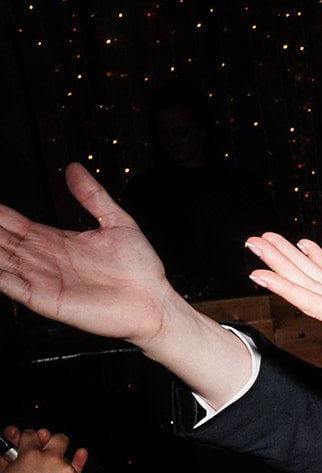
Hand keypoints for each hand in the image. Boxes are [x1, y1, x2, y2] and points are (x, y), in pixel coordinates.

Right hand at [0, 165, 184, 348]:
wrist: (155, 303)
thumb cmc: (140, 271)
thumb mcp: (118, 222)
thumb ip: (93, 195)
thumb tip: (74, 169)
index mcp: (57, 242)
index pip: (15, 224)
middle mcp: (46, 260)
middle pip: (3, 240)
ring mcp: (44, 280)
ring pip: (2, 261)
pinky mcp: (46, 299)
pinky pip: (12, 286)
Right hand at [0, 429, 85, 472]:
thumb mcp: (3, 472)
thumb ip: (7, 451)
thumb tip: (12, 432)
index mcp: (29, 454)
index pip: (32, 434)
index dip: (29, 438)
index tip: (29, 443)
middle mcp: (50, 458)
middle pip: (58, 438)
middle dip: (53, 442)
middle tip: (48, 450)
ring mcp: (66, 469)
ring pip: (67, 454)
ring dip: (59, 459)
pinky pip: (77, 467)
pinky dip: (72, 467)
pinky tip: (69, 465)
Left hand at [245, 235, 321, 380]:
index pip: (314, 303)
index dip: (286, 288)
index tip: (259, 274)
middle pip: (307, 286)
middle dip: (280, 264)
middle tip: (253, 241)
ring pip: (318, 279)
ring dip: (293, 260)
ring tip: (269, 239)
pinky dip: (321, 262)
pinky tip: (307, 247)